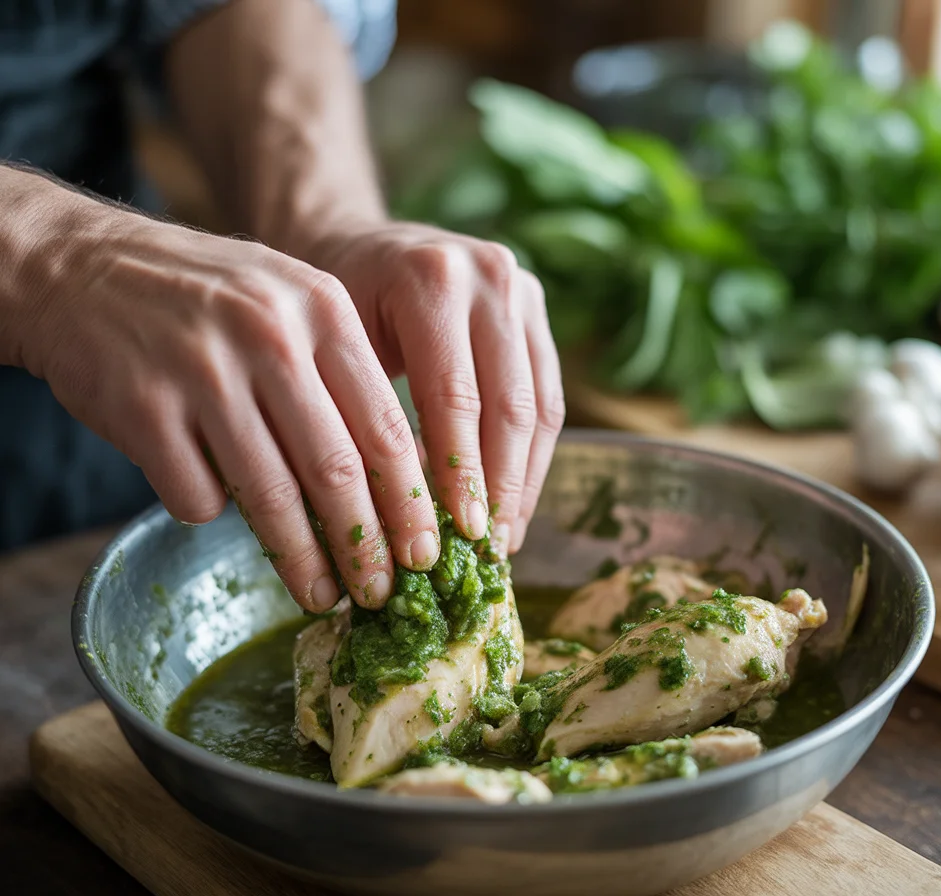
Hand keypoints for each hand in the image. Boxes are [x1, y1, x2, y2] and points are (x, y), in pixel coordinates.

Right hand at [29, 205, 439, 611]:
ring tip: (321, 595)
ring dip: (301, 559)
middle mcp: (269, 336)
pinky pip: (196, 493)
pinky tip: (216, 508)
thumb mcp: (292, 308)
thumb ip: (345, 380)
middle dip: (365, 545)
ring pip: (270, 494)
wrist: (86, 267)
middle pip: (336, 469)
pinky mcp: (143, 406)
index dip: (410, 503)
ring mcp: (203, 371)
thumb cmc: (212, 302)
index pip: (385, 427)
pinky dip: (212, 513)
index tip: (424, 554)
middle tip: (381, 593)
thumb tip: (401, 486)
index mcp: (324, 311)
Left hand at [306, 222, 565, 557]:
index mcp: (430, 278)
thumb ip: (372, 419)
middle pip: (507, 404)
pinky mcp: (537, 309)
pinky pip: (548, 396)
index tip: (460, 537)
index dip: (461, 474)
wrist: (354, 242)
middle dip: (500, 487)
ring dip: (525, 479)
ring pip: (538, 405)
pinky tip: (516, 500)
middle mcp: (487, 275)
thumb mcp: (338, 351)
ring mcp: (520, 288)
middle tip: (488, 548)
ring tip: (507, 536)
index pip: (454, 397)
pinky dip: (534, 455)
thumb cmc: (333, 306)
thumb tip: (399, 523)